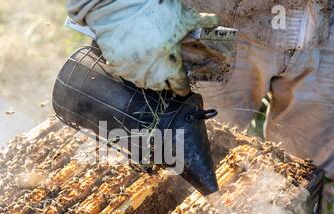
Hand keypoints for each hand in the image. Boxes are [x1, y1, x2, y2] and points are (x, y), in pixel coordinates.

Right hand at [85, 0, 218, 95]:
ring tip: (149, 61)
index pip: (180, 86)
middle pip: (162, 86)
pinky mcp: (117, 68)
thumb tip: (215, 21)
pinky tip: (132, 54)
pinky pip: (126, 73)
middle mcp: (152, 75)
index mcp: (171, 66)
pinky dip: (130, 67)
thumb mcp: (184, 17)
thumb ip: (200, 23)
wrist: (123, 7)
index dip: (183, 86)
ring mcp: (133, 73)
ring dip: (148, 75)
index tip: (183, 85)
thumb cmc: (157, 13)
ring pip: (143, 82)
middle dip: (165, 79)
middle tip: (165, 68)